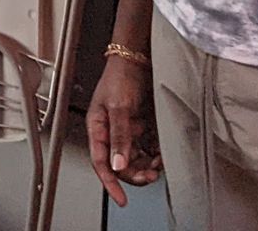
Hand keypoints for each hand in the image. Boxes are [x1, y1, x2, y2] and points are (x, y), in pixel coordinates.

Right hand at [86, 56, 163, 206]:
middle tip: (150, 176)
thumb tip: (118, 164)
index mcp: (97, 128)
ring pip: (133, 159)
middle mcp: (110, 132)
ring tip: (157, 165)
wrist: (138, 59)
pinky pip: (145, 149)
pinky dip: (153, 155)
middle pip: (119, 165)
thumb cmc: (121, 76)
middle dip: (134, 174)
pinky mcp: (139, 127)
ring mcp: (125, 130)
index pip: (100, 163)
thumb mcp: (119, 107)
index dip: (110, 183)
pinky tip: (160, 154)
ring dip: (145, 166)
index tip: (121, 199)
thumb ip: (119, 136)